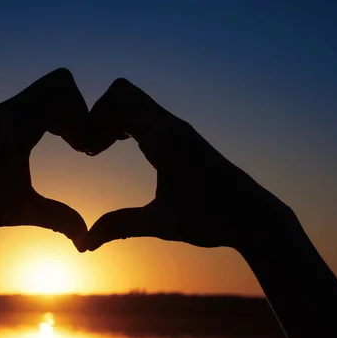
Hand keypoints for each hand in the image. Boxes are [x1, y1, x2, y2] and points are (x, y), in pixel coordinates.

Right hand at [82, 78, 291, 251]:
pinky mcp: (183, 135)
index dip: (92, 121)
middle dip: (98, 114)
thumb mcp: (160, 224)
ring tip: (100, 149)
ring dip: (112, 118)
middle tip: (90, 148)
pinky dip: (127, 122)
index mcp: (166, 142)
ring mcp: (179, 128)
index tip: (87, 153)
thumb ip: (119, 227)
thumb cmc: (211, 219)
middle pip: (123, 92)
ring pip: (135, 100)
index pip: (119, 102)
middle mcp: (173, 127)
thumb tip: (83, 244)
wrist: (253, 216)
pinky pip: (147, 112)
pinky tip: (123, 146)